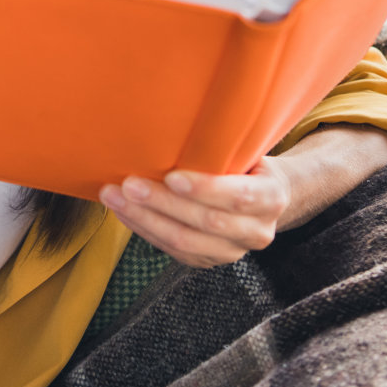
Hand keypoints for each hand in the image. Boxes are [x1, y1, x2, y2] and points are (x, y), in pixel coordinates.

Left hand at [99, 159, 291, 268]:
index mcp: (271, 197)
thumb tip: (175, 125)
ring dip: (144, 218)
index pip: (238, 196)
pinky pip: (173, 250)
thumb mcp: (247, 151)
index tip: (171, 176)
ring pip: (184, 241)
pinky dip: (145, 230)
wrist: (262, 197)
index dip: (204, 189)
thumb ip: (223, 148)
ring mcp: (233, 251)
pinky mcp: (209, 261)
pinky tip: (124, 212)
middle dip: (163, 203)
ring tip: (114, 198)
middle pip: (206, 222)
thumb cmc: (246, 164)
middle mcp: (257, 231)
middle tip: (128, 184)